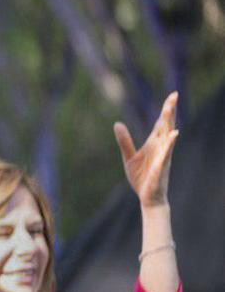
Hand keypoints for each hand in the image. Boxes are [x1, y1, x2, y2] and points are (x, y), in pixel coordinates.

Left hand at [114, 91, 178, 207]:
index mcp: (153, 144)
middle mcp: (160, 147)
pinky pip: (166, 154)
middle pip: (166, 126)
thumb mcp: (129, 157)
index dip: (166, 109)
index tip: (173, 95)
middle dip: (170, 111)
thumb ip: (125, 141)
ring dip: (169, 123)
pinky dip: (169, 144)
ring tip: (170, 110)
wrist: (147, 197)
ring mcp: (162, 156)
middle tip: (174, 95)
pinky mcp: (160, 167)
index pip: (161, 123)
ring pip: (167, 137)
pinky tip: (173, 135)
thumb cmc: (141, 177)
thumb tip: (117, 124)